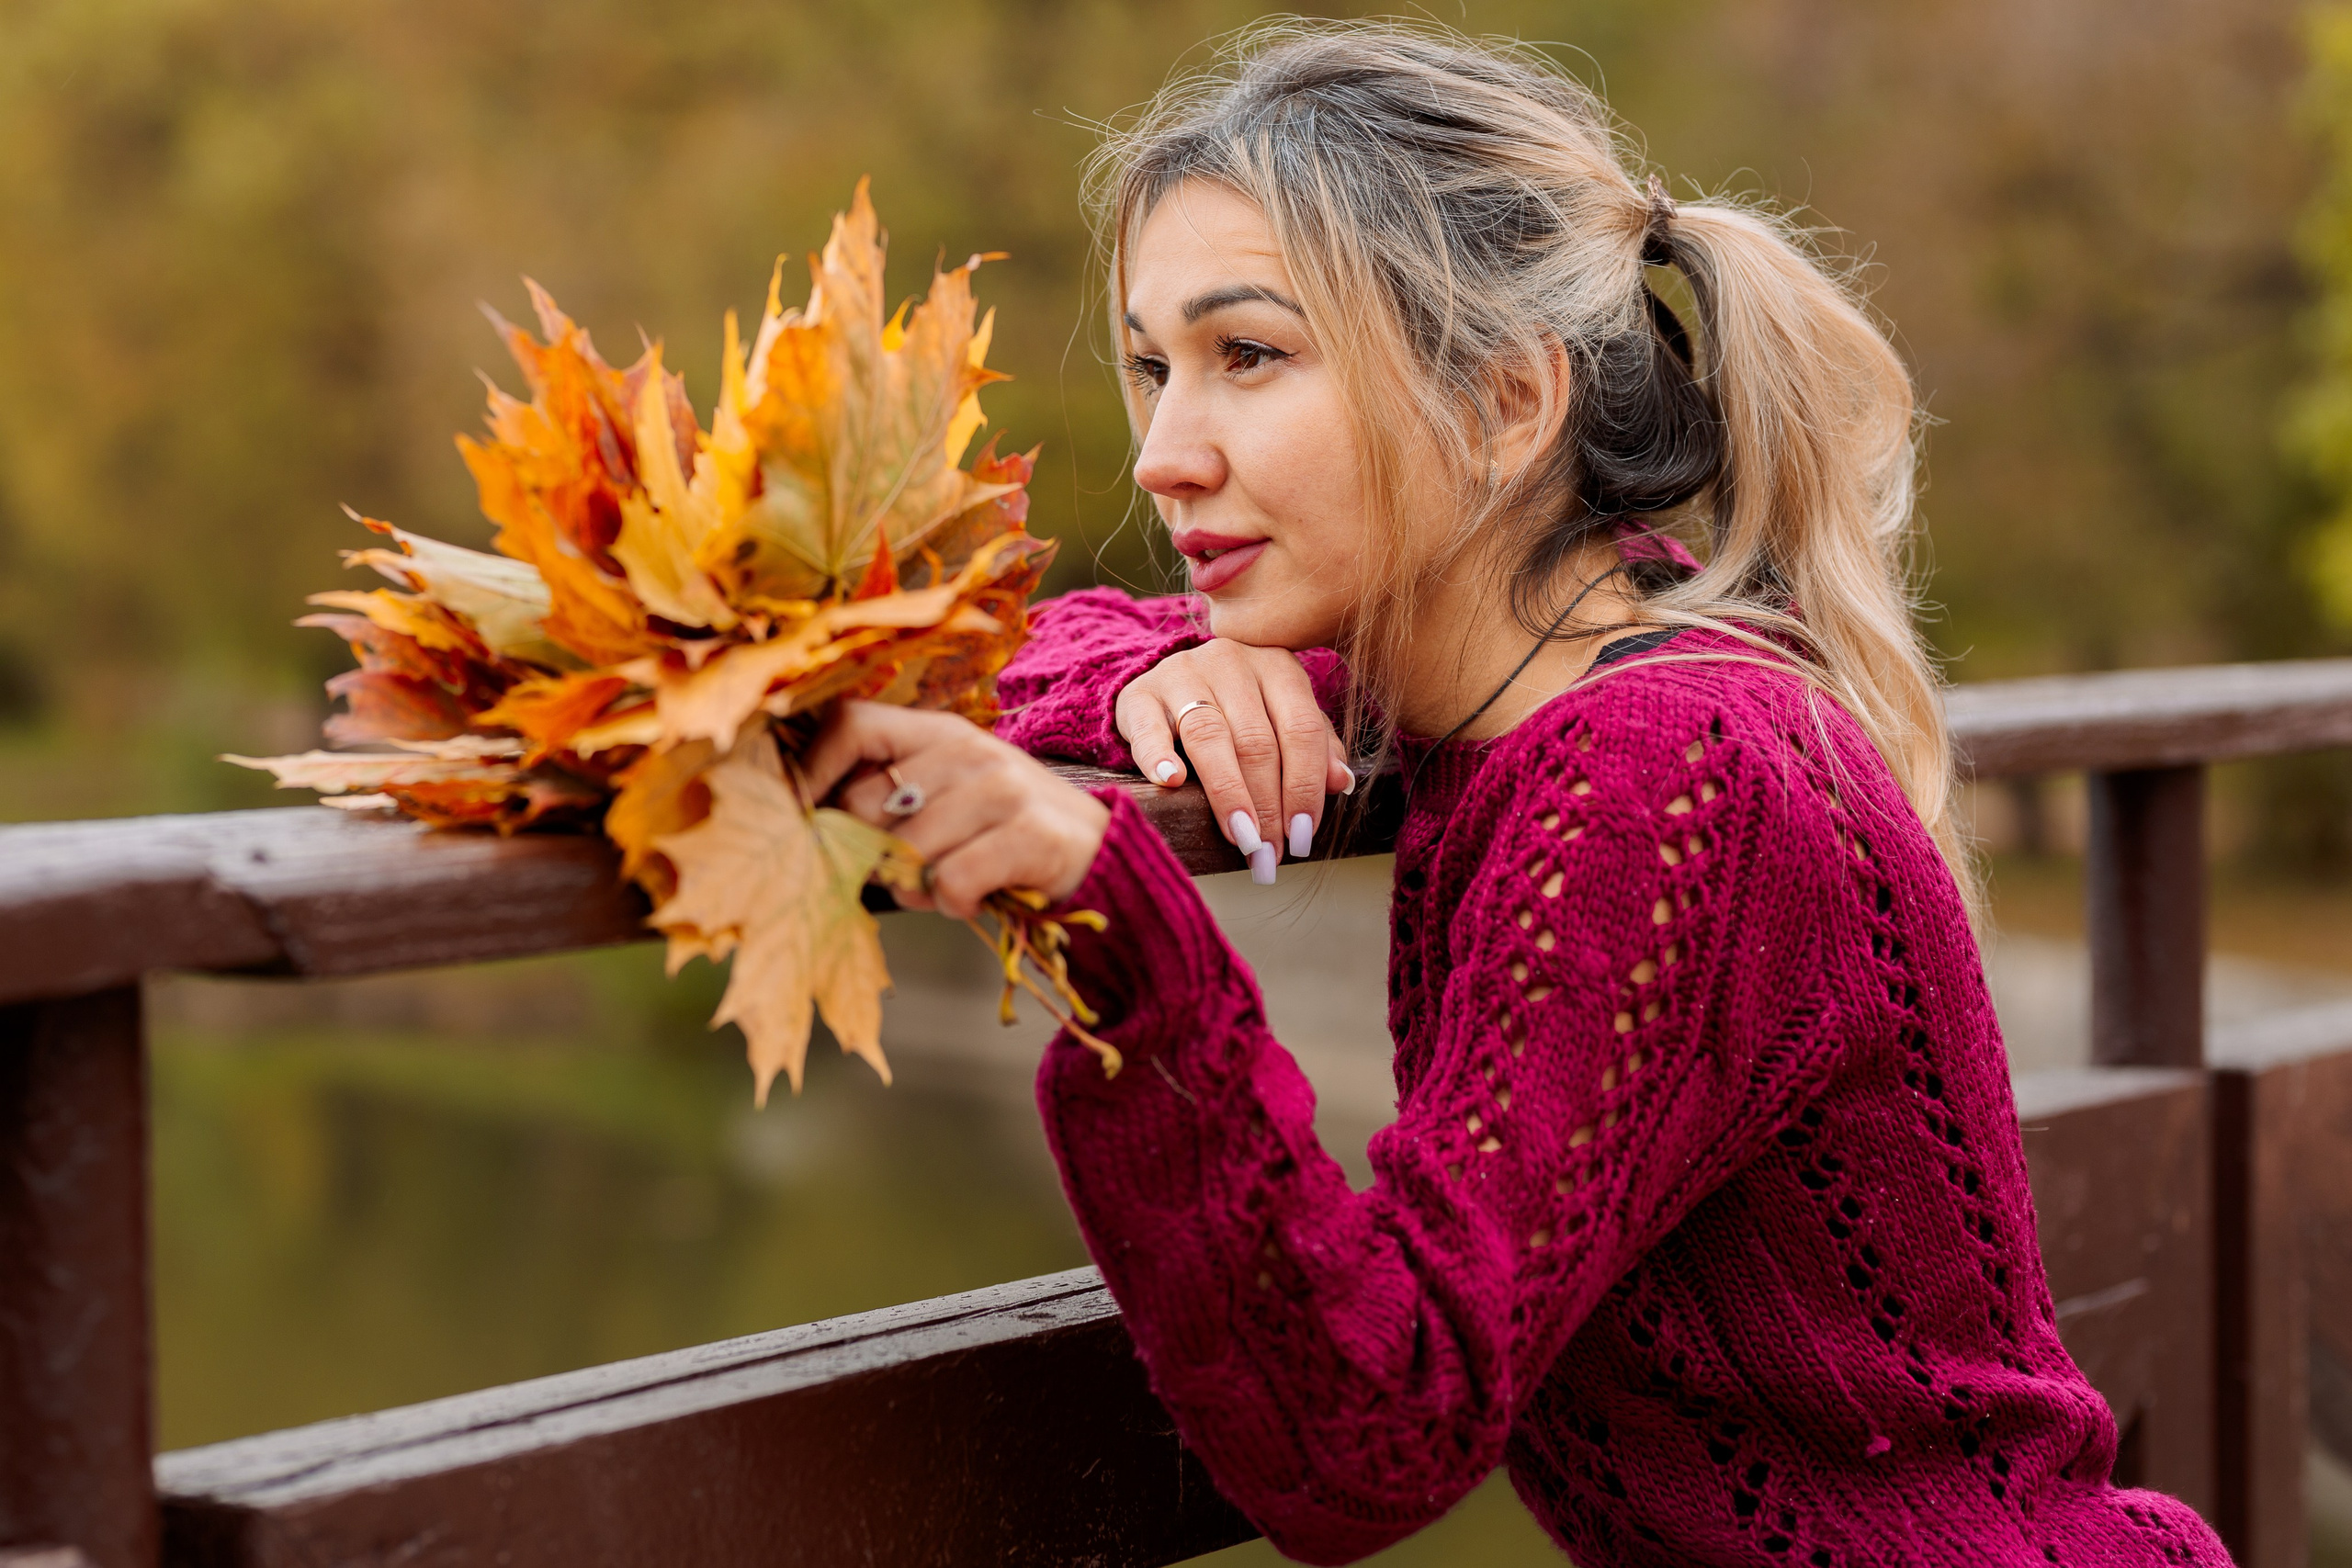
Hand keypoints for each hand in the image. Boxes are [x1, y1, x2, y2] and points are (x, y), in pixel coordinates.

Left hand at [801, 703, 1111, 920]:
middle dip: (869, 855)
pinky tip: (975, 899)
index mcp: (937, 731)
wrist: (1101, 854)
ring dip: (915, 888)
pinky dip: (954, 905)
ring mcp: (1002, 787)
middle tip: (900, 875)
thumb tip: (809, 828)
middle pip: (865, 803)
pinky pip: (952, 882)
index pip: (851, 723)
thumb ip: (889, 797)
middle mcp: (968, 748)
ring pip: (905, 851)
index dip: (812, 769)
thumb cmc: (1003, 832)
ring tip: (945, 887)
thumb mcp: (948, 796)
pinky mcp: (1030, 834)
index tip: (799, 815)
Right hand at [1115, 640, 1353, 875]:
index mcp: (1276, 666)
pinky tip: (1172, 782)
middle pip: (1255, 740)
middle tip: (1269, 851)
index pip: (1300, 729)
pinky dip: (1158, 755)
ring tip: (1240, 838)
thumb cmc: (1238, 711)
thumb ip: (1316, 747)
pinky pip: (1149, 727)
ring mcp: (1182, 673)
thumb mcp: (1282, 719)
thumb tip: (1340, 782)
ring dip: (1227, 794)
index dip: (1304, 786)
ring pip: (1208, 736)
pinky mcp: (1140, 692)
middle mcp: (1231, 662)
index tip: (1302, 835)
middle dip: (1267, 804)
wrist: (1170, 685)